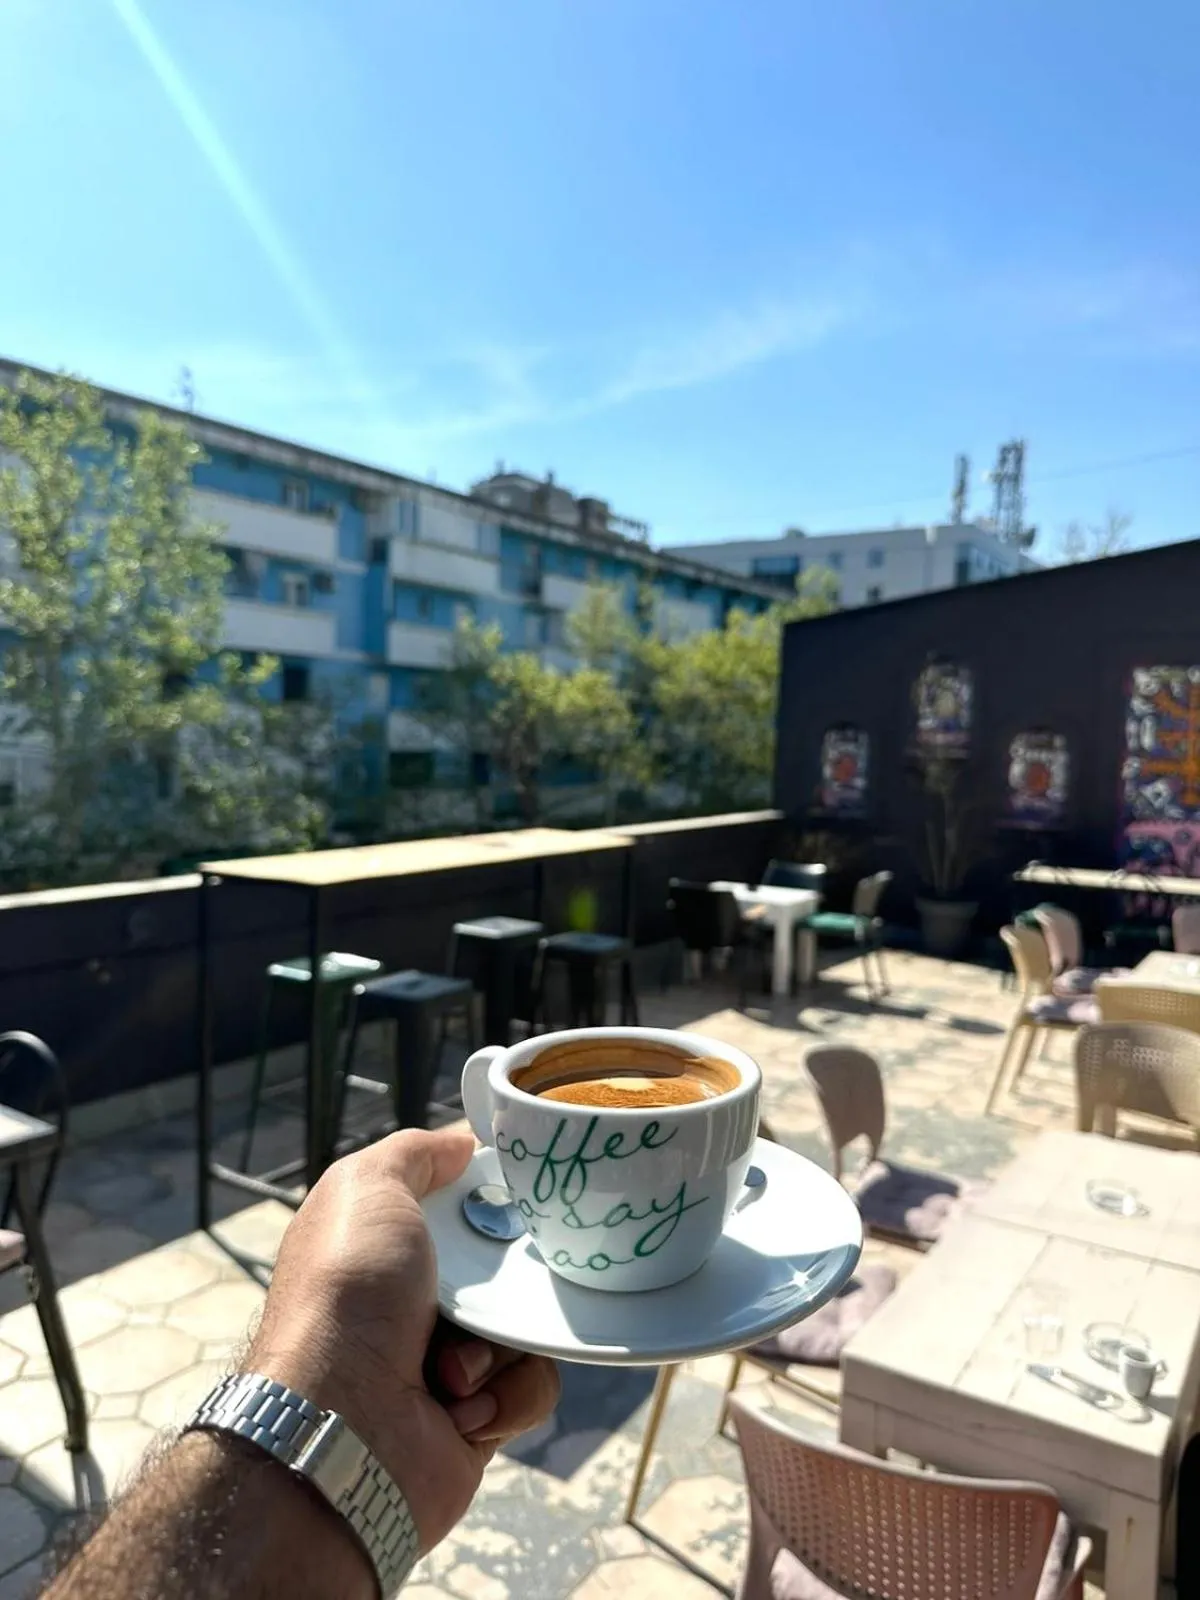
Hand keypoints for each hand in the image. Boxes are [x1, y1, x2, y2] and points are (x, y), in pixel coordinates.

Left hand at [248, 1127, 559, 1552]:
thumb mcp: (366, 1186)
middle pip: (506, 1267)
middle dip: (508, 1278)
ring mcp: (446, 1363)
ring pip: (528, 1327)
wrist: (344, 1426)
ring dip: (500, 1345)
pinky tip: (461, 1408)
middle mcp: (412, 1304)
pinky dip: (506, 1396)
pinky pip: (533, 1388)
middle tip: (491, 1288)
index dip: (490, 1200)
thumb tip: (464, 1144)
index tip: (516, 1195)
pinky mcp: (477, 1420)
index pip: (459, 1209)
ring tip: (452, 1368)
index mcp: (384, 1248)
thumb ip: (414, 1152)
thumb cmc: (348, 1294)